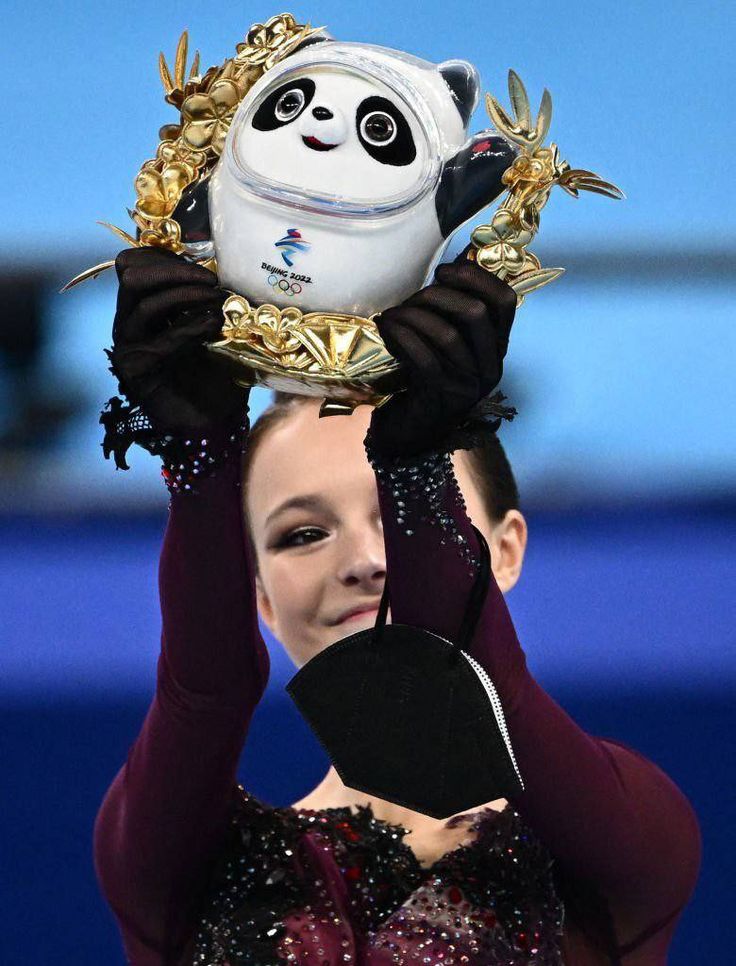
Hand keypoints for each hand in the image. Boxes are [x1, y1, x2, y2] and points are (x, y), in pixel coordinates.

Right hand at [108, 247, 248, 437]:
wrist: (216, 422)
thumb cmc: (219, 374)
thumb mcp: (219, 326)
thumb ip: (211, 297)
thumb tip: (225, 267)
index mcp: (145, 307)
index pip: (136, 264)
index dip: (166, 256)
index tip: (206, 264)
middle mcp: (131, 323)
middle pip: (132, 275)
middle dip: (175, 270)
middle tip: (212, 281)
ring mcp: (128, 345)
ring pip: (145, 303)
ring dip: (186, 295)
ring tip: (218, 301)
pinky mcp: (133, 369)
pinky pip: (159, 340)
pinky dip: (190, 328)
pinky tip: (214, 326)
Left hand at [367, 248, 516, 458]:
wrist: (410, 434)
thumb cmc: (424, 381)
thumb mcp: (445, 344)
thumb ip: (452, 312)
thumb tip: (452, 262)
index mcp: (496, 349)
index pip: (505, 301)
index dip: (475, 277)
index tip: (443, 271)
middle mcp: (489, 367)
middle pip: (475, 314)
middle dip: (437, 296)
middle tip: (410, 300)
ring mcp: (468, 386)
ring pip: (447, 334)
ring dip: (412, 316)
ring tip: (390, 315)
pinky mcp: (442, 398)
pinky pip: (424, 357)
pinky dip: (402, 337)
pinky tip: (386, 329)